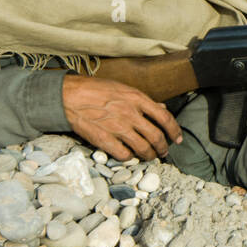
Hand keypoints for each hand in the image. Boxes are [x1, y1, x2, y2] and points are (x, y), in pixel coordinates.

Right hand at [61, 74, 183, 161]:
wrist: (69, 96)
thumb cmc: (95, 89)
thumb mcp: (123, 89)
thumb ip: (144, 101)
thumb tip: (162, 109)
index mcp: (137, 99)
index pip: (165, 118)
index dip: (175, 131)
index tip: (178, 138)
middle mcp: (130, 114)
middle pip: (156, 137)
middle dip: (163, 148)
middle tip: (164, 152)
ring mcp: (117, 128)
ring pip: (143, 149)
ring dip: (149, 156)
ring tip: (150, 157)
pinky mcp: (104, 140)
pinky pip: (124, 154)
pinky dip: (129, 157)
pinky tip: (129, 156)